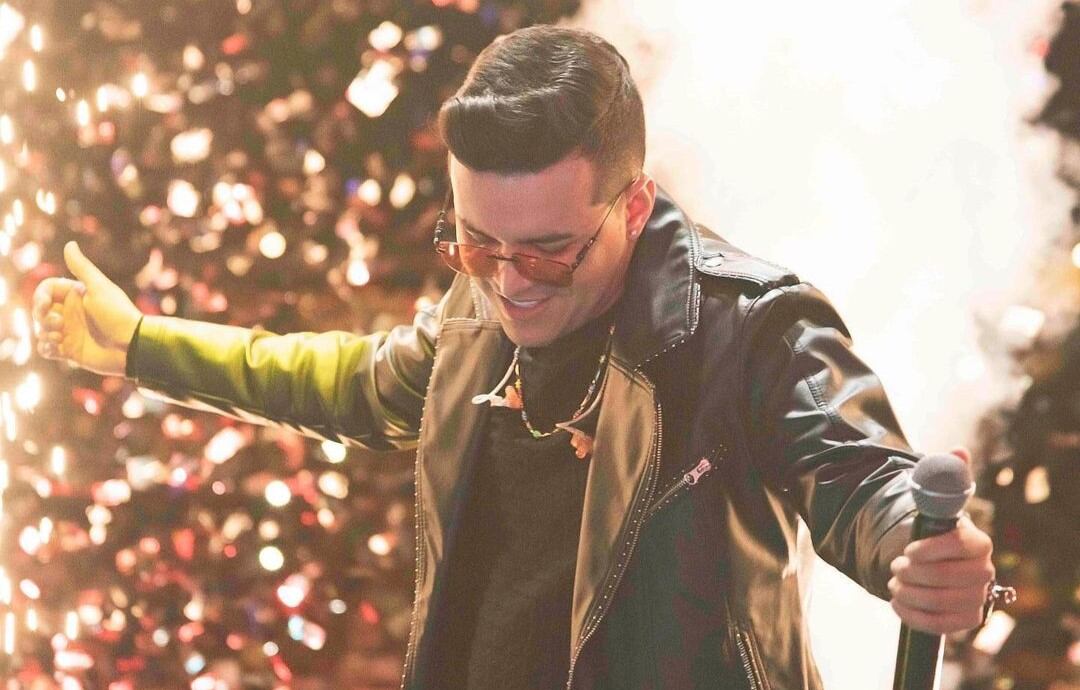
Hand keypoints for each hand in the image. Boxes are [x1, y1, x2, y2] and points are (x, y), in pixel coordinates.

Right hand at [31, 241, 142, 376]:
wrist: (133, 346)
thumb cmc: (118, 314)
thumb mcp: (99, 288)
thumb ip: (82, 268)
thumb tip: (69, 244)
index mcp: (76, 296)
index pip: (46, 290)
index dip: (39, 296)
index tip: (44, 305)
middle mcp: (71, 313)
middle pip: (39, 310)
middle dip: (42, 317)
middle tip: (57, 323)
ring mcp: (70, 332)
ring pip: (41, 330)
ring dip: (44, 333)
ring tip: (59, 337)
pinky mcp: (70, 351)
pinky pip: (46, 349)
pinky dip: (46, 348)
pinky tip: (58, 349)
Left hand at [887, 447, 994, 633]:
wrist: (930, 563)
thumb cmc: (932, 532)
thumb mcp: (934, 504)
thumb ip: (945, 478)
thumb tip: (957, 451)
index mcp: (978, 542)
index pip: (963, 546)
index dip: (934, 550)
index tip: (908, 549)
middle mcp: (984, 571)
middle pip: (951, 578)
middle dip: (915, 573)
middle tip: (895, 566)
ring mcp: (977, 598)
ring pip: (943, 601)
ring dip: (911, 592)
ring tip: (894, 582)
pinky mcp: (966, 619)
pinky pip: (941, 625)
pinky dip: (913, 615)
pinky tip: (897, 601)